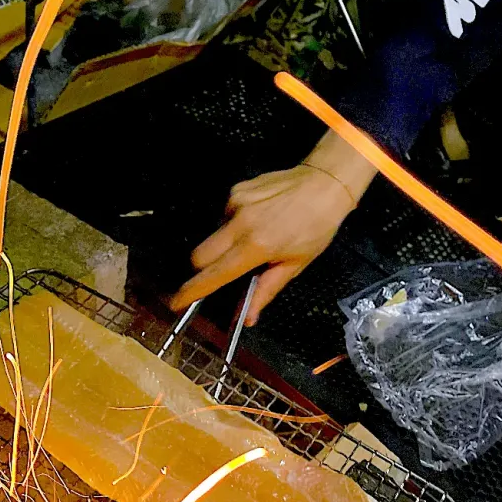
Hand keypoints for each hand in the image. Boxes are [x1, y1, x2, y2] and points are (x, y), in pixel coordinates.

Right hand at [171, 130, 376, 324]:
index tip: (177, 303)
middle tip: (221, 273)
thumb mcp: (295, 264)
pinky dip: (233, 224)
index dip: (191, 292)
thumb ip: (266, 291)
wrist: (324, 183)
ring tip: (254, 239)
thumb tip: (247, 318)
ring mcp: (235, 203)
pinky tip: (256, 220)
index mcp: (256, 247)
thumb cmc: (316, 227)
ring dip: (222, 245)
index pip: (214, 275)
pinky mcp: (236, 190)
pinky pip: (223, 215)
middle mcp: (240, 224)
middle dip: (202, 269)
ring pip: (211, 235)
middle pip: (199, 255)